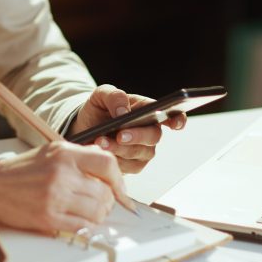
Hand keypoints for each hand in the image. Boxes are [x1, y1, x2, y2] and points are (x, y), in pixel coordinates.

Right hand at [0, 140, 128, 234]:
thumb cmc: (25, 169)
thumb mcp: (52, 151)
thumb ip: (81, 156)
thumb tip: (110, 171)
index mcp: (64, 153)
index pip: (107, 164)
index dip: (119, 180)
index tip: (120, 191)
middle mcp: (62, 174)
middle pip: (105, 192)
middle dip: (108, 201)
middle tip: (101, 203)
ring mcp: (55, 197)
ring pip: (97, 212)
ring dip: (99, 215)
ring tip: (88, 211)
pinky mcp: (49, 218)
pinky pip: (82, 226)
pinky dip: (86, 226)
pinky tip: (78, 220)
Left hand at [72, 83, 186, 174]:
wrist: (84, 128)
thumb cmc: (98, 109)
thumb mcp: (101, 95)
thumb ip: (114, 96)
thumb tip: (124, 112)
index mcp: (147, 110)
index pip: (171, 114)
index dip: (178, 119)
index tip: (174, 124)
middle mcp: (149, 130)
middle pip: (153, 136)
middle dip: (137, 135)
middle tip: (119, 134)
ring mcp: (143, 149)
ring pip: (138, 152)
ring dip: (119, 148)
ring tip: (99, 141)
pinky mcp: (133, 165)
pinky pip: (128, 166)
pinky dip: (113, 159)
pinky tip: (101, 151)